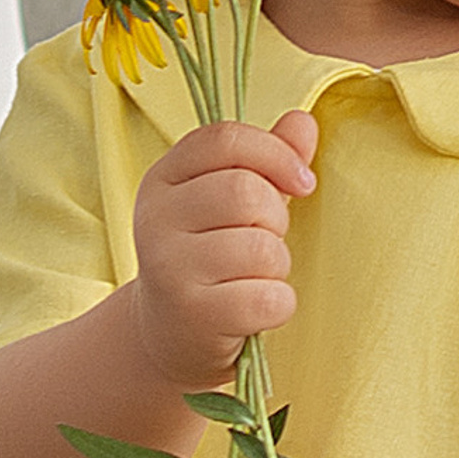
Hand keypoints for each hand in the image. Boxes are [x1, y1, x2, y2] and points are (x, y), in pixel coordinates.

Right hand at [129, 112, 317, 390]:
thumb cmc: (212, 258)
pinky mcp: (193, 315)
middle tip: (265, 241)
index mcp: (163, 179)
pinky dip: (279, 305)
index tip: (302, 183)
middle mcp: (155, 219)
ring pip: (262, 248)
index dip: (275, 154)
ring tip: (254, 277)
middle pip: (246, 192)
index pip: (224, 139)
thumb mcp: (229, 203)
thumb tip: (303, 121)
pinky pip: (269, 298)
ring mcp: (169, 269)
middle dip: (276, 218)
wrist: (172, 336)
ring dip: (278, 266)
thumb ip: (266, 160)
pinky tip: (256, 309)